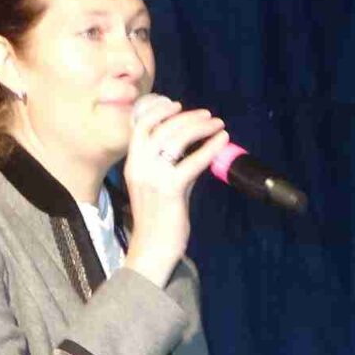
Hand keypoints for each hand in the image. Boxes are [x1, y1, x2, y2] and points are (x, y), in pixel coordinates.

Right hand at [119, 95, 228, 286]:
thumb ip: (173, 165)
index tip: (177, 104)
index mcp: (132, 164)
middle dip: (188, 117)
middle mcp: (139, 167)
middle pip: (163, 128)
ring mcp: (153, 177)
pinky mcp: (170, 189)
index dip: (159, 110)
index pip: (140, 126)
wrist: (152, 250)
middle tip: (208, 116)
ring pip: (176, 139)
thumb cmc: (158, 219)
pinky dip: (210, 147)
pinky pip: (193, 161)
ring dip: (200, 127)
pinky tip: (222, 140)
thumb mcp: (160, 186)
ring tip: (217, 124)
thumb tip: (197, 146)